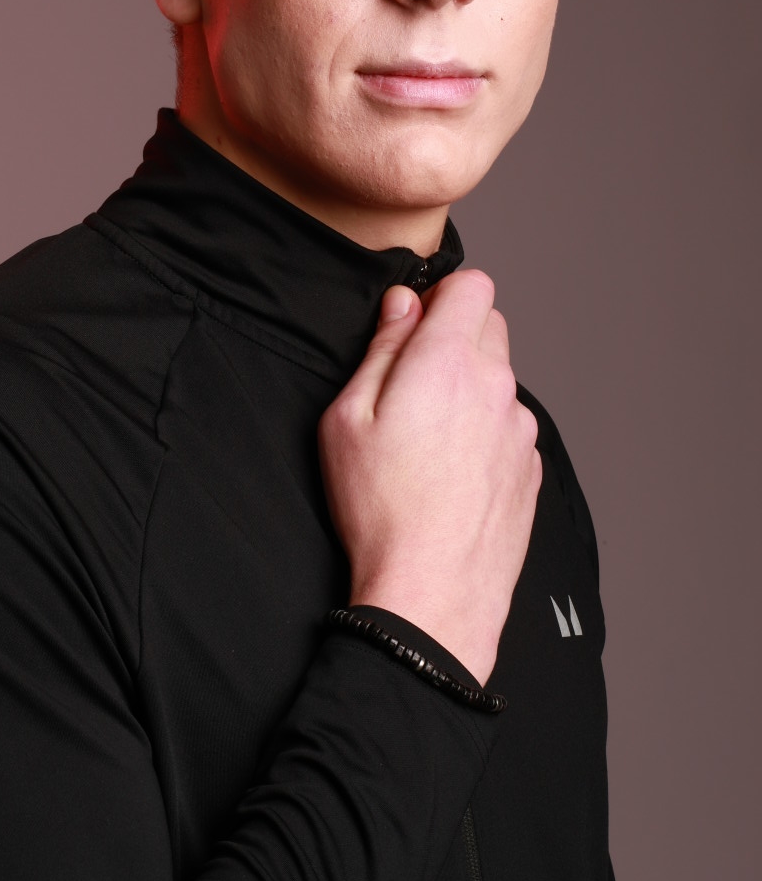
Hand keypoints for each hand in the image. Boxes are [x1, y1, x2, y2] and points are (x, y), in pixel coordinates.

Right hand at [318, 270, 539, 684]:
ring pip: (500, 380)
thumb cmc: (380, 509)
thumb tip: (402, 305)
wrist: (430, 595)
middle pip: (491, 325)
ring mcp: (520, 431)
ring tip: (427, 440)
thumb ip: (382, 349)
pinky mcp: (531, 470)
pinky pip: (509, 427)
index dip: (441, 294)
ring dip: (470, 389)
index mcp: (449, 362)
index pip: (472, 285)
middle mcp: (496, 387)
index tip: (415, 323)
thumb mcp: (348, 418)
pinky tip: (450, 473)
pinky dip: (484, 433)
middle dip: (455, 336)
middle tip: (412, 381)